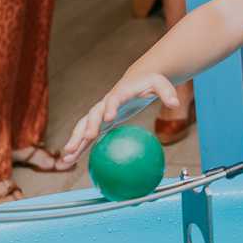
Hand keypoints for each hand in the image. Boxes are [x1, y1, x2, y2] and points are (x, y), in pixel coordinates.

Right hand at [62, 72, 178, 165]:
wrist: (136, 81)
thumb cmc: (149, 82)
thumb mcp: (160, 83)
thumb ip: (167, 92)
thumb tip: (175, 103)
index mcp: (121, 92)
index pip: (114, 99)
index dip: (111, 107)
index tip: (109, 118)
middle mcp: (107, 103)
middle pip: (94, 114)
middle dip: (88, 126)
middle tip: (85, 139)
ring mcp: (101, 113)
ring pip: (84, 126)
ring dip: (76, 140)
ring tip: (67, 156)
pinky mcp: (101, 122)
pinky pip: (88, 136)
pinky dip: (79, 147)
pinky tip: (71, 160)